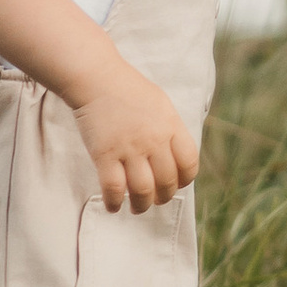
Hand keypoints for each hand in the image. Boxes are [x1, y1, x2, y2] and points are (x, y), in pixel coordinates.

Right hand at [73, 60, 200, 213]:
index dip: (185, 179)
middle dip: (164, 197)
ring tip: (138, 207)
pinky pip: (114, 188)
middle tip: (156, 199)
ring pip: (143, 191)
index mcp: (171, 126)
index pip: (189, 163)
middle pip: (167, 182)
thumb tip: (176, 155)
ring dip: (142, 205)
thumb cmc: (129, 90)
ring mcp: (129, 149)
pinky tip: (114, 206)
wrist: (97, 79)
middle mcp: (154, 140)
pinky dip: (115, 203)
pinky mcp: (105, 155)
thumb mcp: (161, 104)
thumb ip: (170, 128)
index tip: (177, 184)